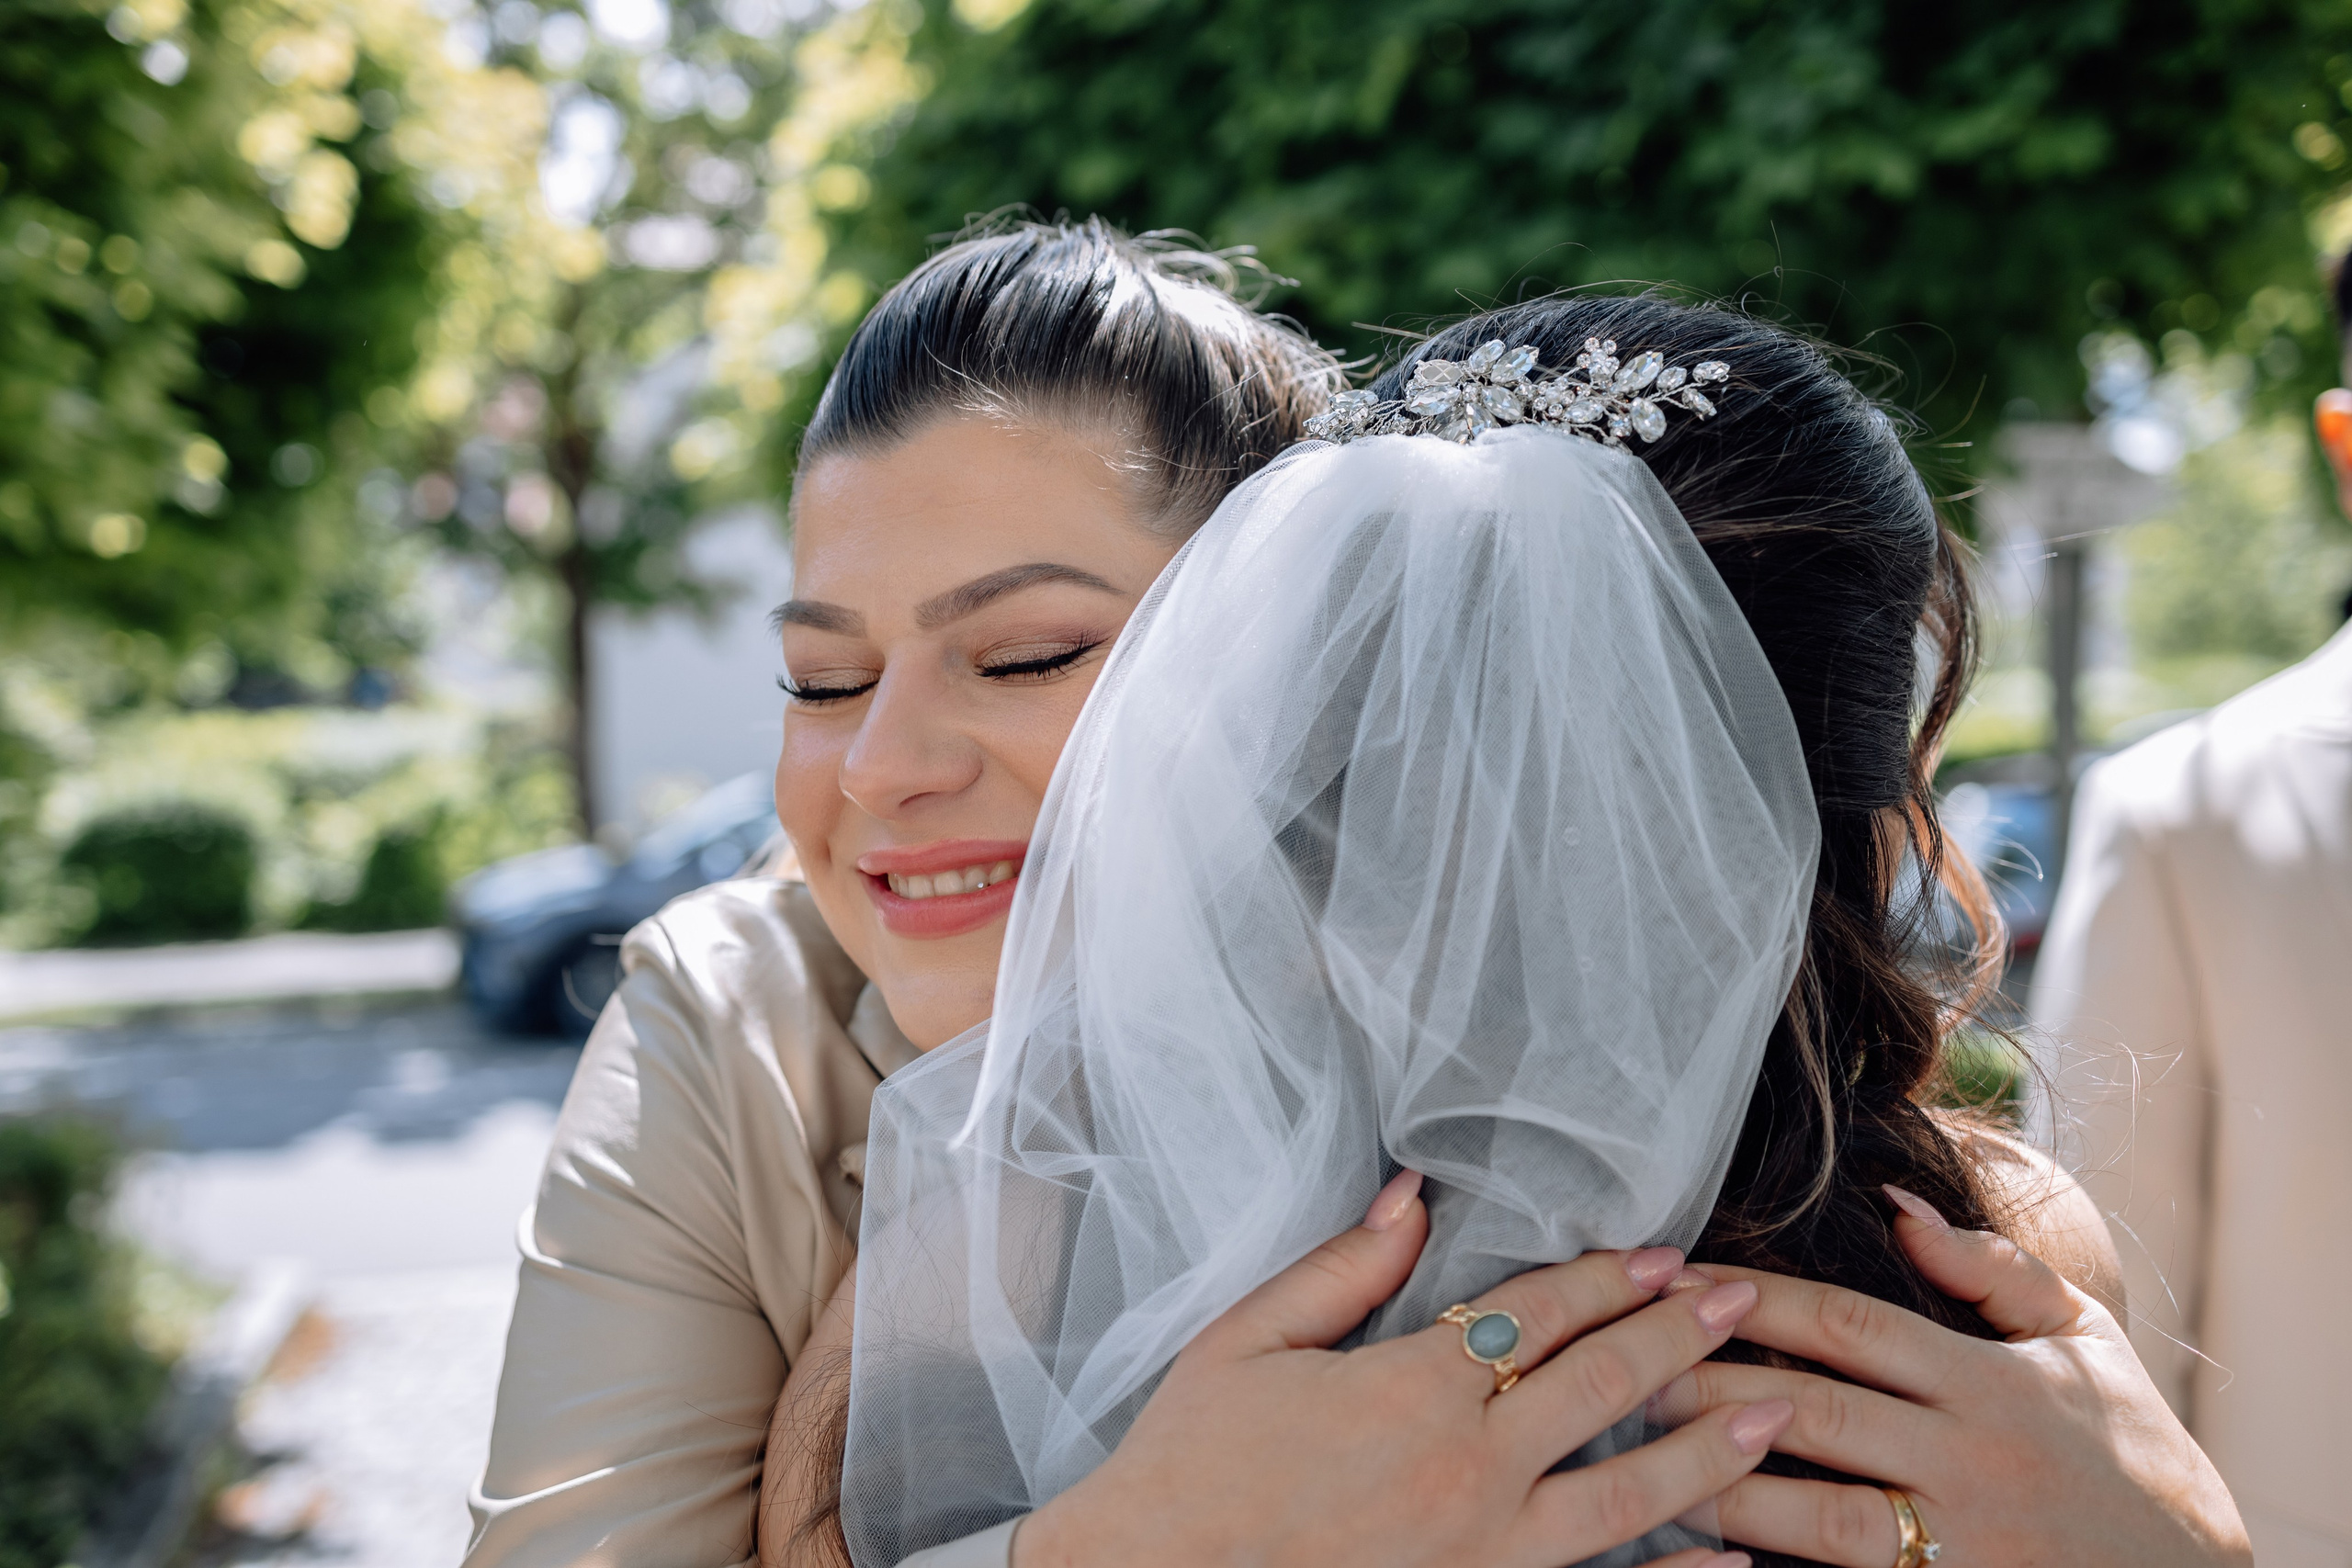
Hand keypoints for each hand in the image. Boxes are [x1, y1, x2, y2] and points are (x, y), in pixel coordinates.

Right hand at [1018, 1171, 1789, 1567]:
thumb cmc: (1189, 1464)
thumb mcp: (1246, 1341)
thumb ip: (1340, 1270)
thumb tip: (1410, 1198)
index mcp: (1407, 1388)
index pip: (1534, 1315)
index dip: (1604, 1278)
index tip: (1659, 1253)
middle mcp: (1464, 1468)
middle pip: (1597, 1386)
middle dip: (1677, 1334)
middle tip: (1739, 1297)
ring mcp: (1483, 1550)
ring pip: (1623, 1491)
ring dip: (1705, 1446)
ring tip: (1769, 1408)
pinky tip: (1731, 1564)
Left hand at [1664, 1188, 2249, 1567]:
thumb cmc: (2131, 1451)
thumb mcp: (2083, 1342)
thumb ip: (1994, 1270)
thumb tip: (1896, 1207)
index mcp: (1990, 1384)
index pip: (1849, 1327)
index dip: (1753, 1302)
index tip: (1673, 1282)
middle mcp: (1975, 1463)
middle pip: (1816, 1416)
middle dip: (1709, 1389)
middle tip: (1620, 1369)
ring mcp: (1969, 1546)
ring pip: (1825, 1518)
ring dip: (1727, 1492)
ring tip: (1644, 1468)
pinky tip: (1718, 1555)